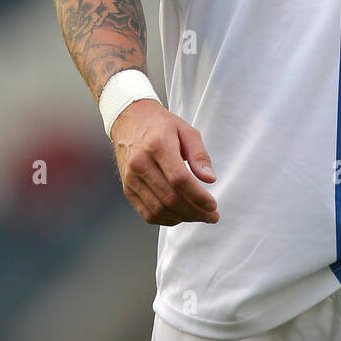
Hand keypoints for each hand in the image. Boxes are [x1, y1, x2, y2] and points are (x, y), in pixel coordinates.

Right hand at [110, 100, 218, 226]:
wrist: (129, 120)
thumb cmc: (161, 125)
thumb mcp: (186, 131)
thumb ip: (200, 155)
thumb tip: (210, 179)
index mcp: (157, 145)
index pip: (179, 179)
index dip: (198, 196)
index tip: (213, 205)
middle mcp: (140, 163)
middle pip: (170, 198)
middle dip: (195, 212)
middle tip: (212, 216)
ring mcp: (131, 178)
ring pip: (158, 209)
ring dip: (183, 218)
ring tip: (199, 216)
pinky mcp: (127, 188)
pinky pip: (147, 213)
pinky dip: (166, 219)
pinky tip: (181, 216)